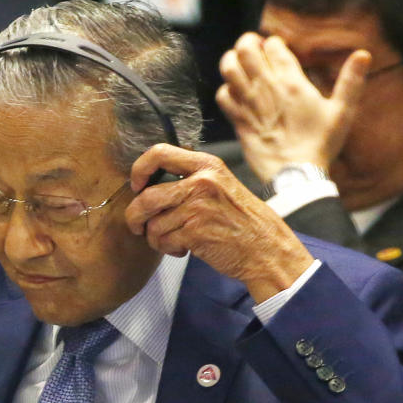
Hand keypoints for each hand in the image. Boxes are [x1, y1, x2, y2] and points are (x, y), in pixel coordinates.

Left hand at [126, 144, 313, 302]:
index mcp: (207, 165)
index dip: (139, 169)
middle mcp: (202, 182)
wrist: (267, 249)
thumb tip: (149, 186)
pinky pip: (164, 241)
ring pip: (153, 225)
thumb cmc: (243, 221)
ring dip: (156, 239)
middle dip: (135, 216)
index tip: (137, 186)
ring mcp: (198, 208)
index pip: (159, 153)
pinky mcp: (196, 233)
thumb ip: (191, 180)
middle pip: (147, 196)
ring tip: (174, 240)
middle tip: (138, 226)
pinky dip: (168, 249)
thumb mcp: (221, 186)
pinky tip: (184, 249)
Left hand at [216, 33, 369, 182]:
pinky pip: (222, 96)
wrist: (295, 175)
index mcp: (292, 83)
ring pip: (229, 68)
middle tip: (253, 47)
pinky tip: (235, 93)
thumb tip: (364, 55)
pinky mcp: (238, 121)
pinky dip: (226, 89)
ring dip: (232, 60)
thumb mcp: (342, 113)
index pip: (273, 46)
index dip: (273, 43)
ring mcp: (249, 104)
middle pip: (246, 50)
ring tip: (239, 62)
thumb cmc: (320, 145)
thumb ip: (351, 82)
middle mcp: (267, 89)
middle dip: (247, 42)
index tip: (276, 48)